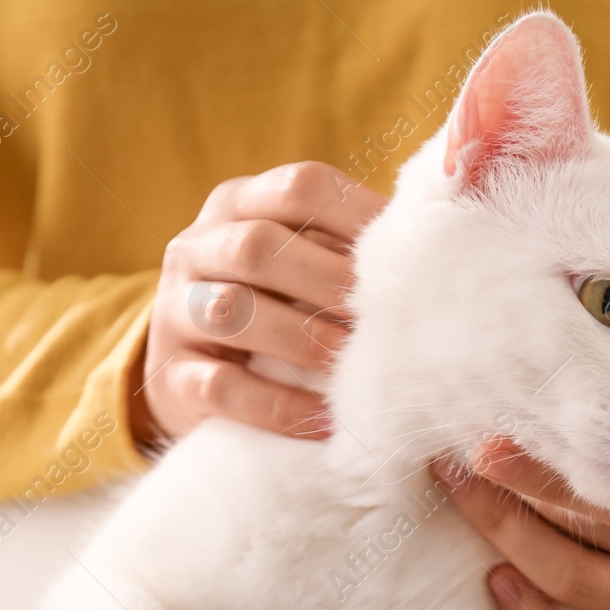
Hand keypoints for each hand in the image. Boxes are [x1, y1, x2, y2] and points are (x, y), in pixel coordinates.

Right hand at [130, 162, 387, 444]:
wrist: (192, 377)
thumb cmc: (273, 310)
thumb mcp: (299, 264)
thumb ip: (348, 246)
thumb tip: (441, 241)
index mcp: (237, 205)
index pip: (298, 188)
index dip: (358, 217)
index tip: (408, 257)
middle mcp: (194, 248)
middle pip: (258, 247)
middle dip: (330, 284)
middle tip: (387, 322)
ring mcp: (174, 312)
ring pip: (232, 311)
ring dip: (305, 341)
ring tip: (358, 371)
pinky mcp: (169, 377)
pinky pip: (221, 387)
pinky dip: (278, 406)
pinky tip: (324, 421)